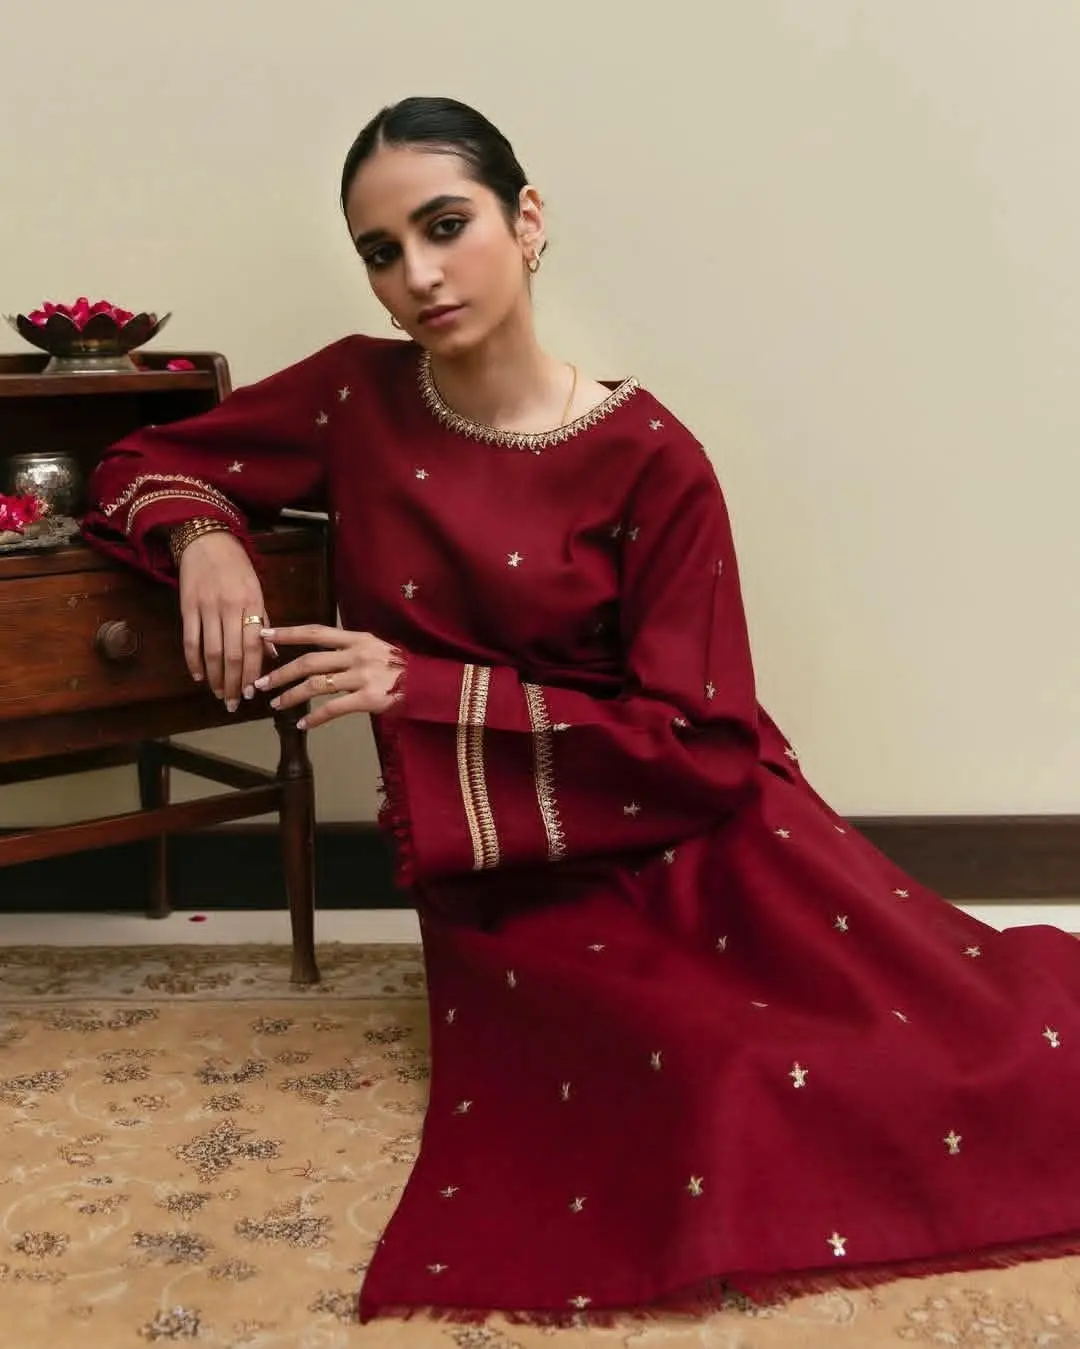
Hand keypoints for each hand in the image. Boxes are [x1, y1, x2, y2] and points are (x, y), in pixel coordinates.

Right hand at [177, 531, 269, 709]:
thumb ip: (264, 622)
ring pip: (211, 651)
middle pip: (232, 654)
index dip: (253, 672)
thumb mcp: (257, 590)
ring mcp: (206, 608)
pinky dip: (194, 662)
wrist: (206, 540)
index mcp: (252, 603)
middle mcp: (229, 607)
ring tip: (220, 694)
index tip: (253, 692)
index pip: (253, 646)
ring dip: (215, 677)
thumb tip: (272, 655)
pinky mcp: (187, 607)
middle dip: (235, 682)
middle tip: (235, 702)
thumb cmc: (237, 567)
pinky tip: (199, 676)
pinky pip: (190, 640)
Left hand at [254, 624, 403, 729]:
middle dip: (281, 672)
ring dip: (291, 695)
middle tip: (261, 683)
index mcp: (358, 639)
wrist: (431, 684)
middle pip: (310, 661)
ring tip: (276, 704)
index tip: (265, 634)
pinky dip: (315, 717)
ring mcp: (363, 676)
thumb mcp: (376, 649)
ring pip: (316, 685)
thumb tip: (321, 658)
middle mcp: (357, 654)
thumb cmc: (402, 668)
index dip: (288, 633)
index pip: (316, 632)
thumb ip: (350, 650)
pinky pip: (334, 709)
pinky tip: (303, 724)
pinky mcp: (368, 699)